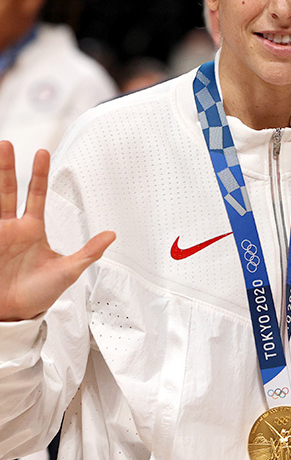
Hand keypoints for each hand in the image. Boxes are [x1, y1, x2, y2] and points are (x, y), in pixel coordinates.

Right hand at [0, 141, 114, 321]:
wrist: (14, 315)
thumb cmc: (38, 294)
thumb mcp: (68, 271)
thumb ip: (88, 252)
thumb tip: (112, 235)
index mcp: (32, 230)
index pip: (35, 195)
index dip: (38, 174)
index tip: (42, 152)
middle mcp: (11, 228)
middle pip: (6, 190)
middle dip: (6, 168)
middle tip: (6, 144)